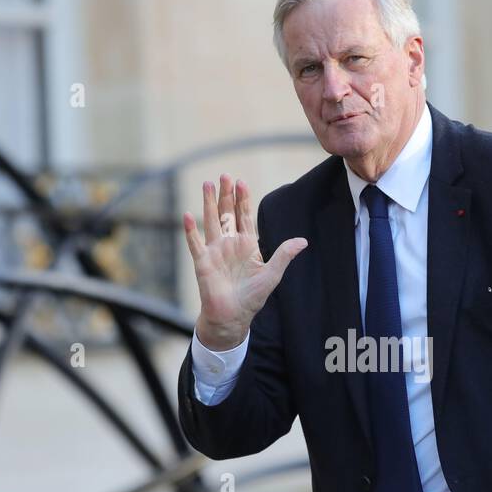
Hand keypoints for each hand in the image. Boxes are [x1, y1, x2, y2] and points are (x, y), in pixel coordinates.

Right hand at [183, 174, 307, 350]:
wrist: (233, 316)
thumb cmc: (252, 297)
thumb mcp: (272, 274)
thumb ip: (284, 255)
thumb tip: (303, 241)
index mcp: (247, 245)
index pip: (244, 217)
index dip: (243, 200)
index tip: (242, 182)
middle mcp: (229, 244)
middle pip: (227, 213)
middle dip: (226, 195)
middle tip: (224, 175)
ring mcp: (215, 251)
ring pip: (211, 221)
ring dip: (209, 203)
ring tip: (207, 184)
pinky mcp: (203, 262)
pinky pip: (195, 243)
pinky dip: (191, 230)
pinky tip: (188, 215)